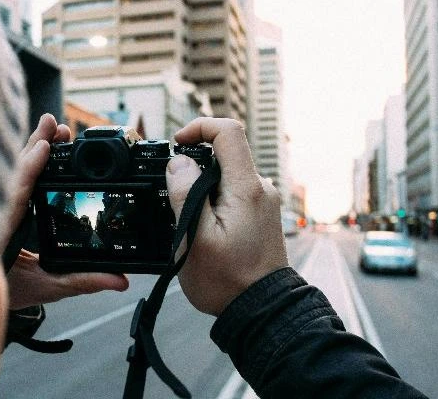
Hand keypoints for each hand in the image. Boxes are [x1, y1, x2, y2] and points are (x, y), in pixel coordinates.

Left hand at [0, 114, 128, 309]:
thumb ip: (83, 281)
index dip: (27, 170)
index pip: (12, 196)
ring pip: (7, 173)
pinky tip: (39, 151)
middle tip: (55, 126)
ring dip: (30, 151)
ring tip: (52, 132)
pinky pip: (8, 181)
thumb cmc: (7, 295)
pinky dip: (24, 163)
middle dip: (34, 147)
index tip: (43, 147)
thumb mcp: (47, 289)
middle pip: (10, 174)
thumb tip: (119, 280)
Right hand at [165, 118, 287, 315]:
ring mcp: (262, 201)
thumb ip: (185, 194)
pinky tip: (205, 231)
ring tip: (191, 226)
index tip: (178, 144)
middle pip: (224, 154)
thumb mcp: (194, 238)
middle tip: (175, 199)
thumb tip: (179, 163)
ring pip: (225, 176)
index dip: (199, 128)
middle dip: (194, 169)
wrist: (260, 310)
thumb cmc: (227, 281)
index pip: (228, 132)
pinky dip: (213, 202)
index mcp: (246, 188)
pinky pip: (232, 193)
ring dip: (202, 190)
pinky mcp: (260, 214)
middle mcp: (260, 188)